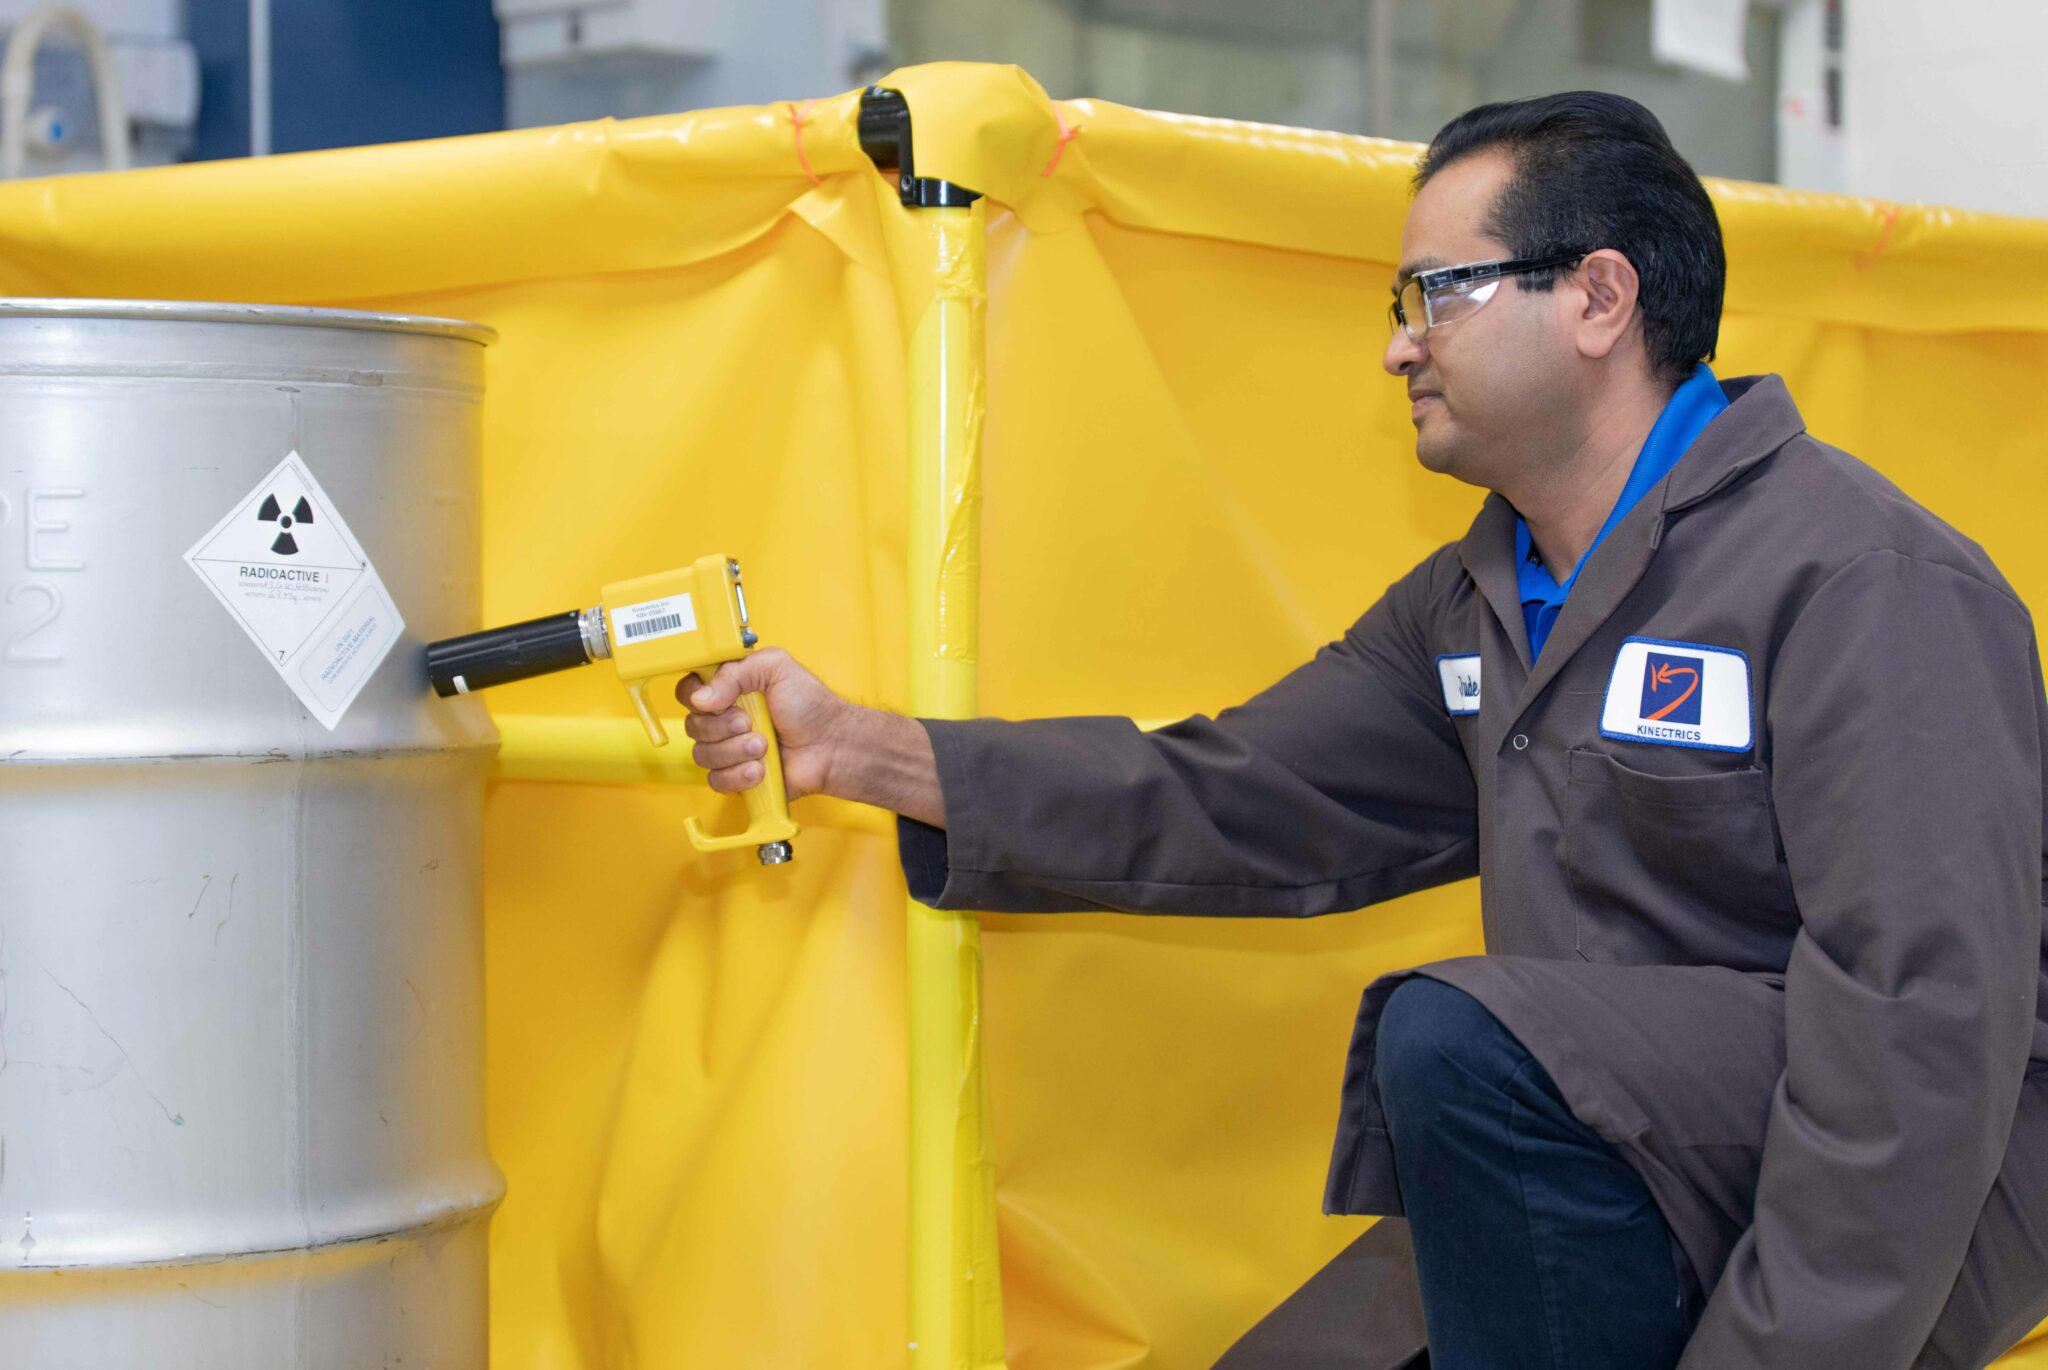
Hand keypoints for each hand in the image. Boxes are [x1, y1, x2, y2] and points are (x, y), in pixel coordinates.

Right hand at [676, 647, 849, 800]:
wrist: (832, 745)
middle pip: (693, 726)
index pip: (688, 691)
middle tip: (751, 723)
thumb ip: (735, 671)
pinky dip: (739, 776)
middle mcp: (724, 718)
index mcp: (729, 688)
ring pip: (703, 755)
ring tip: (764, 746)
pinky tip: (761, 769)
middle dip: (724, 727)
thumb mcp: (775, 668)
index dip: (697, 698)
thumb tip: (701, 698)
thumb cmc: (811, 705)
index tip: (721, 700)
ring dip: (736, 751)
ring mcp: (729, 749)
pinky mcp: (737, 776)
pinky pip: (716, 781)